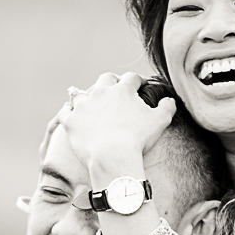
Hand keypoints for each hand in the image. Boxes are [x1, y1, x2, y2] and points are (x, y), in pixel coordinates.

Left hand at [58, 72, 175, 171]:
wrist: (112, 156)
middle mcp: (101, 92)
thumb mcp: (161, 121)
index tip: (140, 85)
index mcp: (123, 90)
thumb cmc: (138, 139)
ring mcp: (83, 106)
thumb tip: (169, 100)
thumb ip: (167, 107)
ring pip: (82, 94)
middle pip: (106, 79)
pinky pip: (65, 112)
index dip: (137, 80)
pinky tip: (70, 114)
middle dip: (111, 82)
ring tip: (89, 103)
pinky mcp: (71, 121)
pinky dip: (68, 112)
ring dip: (86, 97)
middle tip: (115, 90)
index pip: (131, 78)